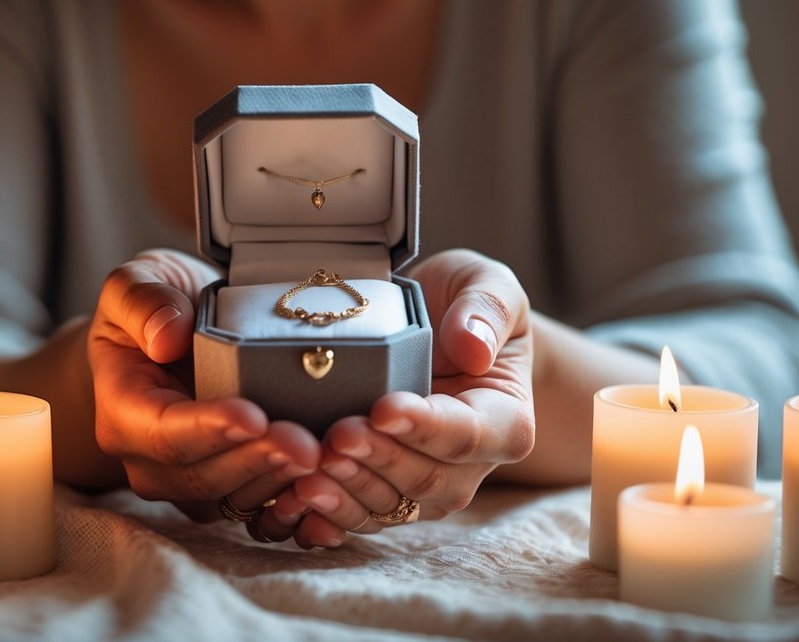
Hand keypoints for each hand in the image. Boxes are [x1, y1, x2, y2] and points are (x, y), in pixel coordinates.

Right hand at [89, 248, 320, 522]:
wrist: (172, 330)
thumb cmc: (154, 305)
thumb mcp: (137, 280)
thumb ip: (142, 300)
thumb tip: (166, 338)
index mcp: (122, 408)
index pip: (162, 431)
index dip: (208, 428)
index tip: (254, 416)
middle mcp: (147, 457)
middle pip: (199, 475)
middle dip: (255, 462)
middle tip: (307, 445)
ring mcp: (184, 480)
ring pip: (229, 499)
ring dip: (276, 483)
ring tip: (321, 457)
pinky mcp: (222, 489)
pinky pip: (253, 509)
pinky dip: (288, 500)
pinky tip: (323, 480)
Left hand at [255, 249, 534, 546]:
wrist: (438, 330)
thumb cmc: (464, 305)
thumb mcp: (485, 283)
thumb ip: (486, 307)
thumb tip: (473, 347)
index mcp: (504, 419)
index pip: (467, 434)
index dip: (424, 427)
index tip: (382, 409)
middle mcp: (471, 465)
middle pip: (427, 479)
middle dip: (378, 460)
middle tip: (336, 435)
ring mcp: (427, 485)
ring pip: (392, 507)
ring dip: (348, 493)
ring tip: (309, 472)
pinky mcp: (387, 492)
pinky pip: (361, 515)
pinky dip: (328, 514)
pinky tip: (295, 501)